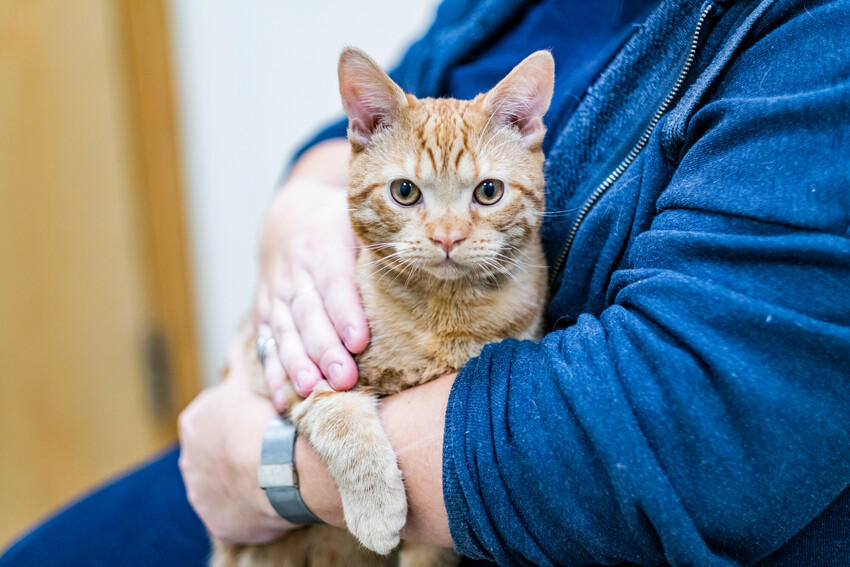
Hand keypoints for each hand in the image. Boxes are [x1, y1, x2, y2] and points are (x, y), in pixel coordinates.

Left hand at [178, 340, 294, 542]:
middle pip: (213, 451)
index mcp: (194, 421)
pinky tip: (268, 496)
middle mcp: (188, 457)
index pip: (213, 418)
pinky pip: (231, 511)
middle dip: (234, 450)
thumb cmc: (266, 417)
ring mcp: (200, 491)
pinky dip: (246, 505)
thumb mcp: (253, 378)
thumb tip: (245, 333)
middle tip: (267, 448)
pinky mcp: (215, 519)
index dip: (238, 419)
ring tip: (270, 474)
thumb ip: (242, 358)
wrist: (278, 465)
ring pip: (220, 482)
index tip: (260, 422)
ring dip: (238, 478)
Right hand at [254, 142, 368, 406]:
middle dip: (325, 348)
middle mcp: (295, 271)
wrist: (288, 218)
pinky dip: (275, 372)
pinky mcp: (264, 313)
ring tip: (312, 390)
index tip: (360, 341)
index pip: (334, 282)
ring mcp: (275, 294)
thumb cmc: (339, 226)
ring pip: (285, 332)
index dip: (345, 312)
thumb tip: (430, 262)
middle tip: (344, 378)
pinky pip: (267, 345)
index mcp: (323, 246)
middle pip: (308, 313)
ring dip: (298, 363)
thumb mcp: (358, 223)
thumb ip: (384, 245)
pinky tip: (287, 398)